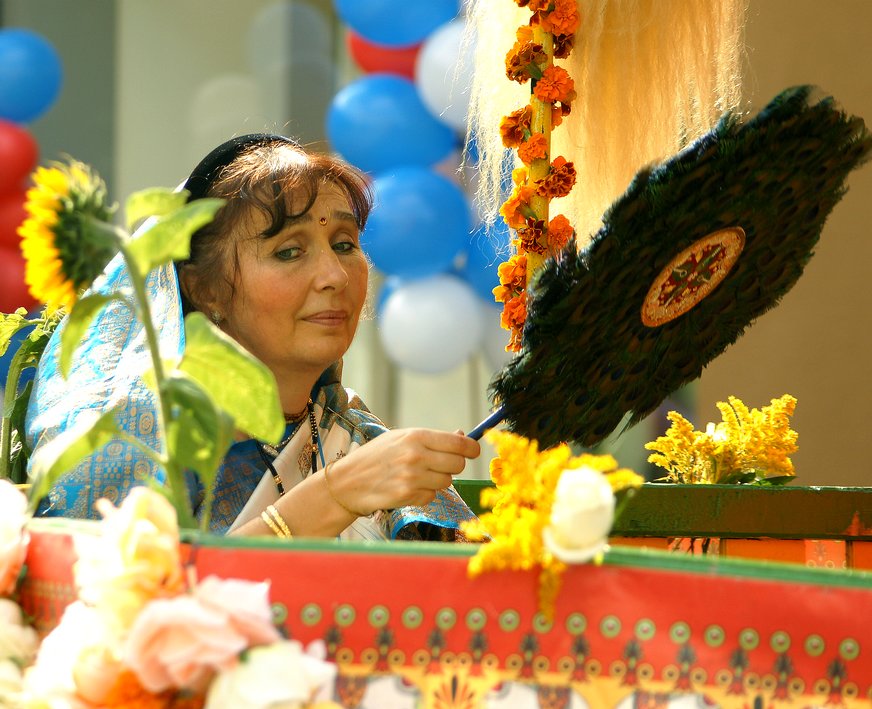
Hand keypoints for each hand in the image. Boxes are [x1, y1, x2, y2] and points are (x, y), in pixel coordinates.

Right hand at [326, 428, 479, 514]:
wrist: (346, 482)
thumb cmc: (375, 457)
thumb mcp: (400, 438)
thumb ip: (432, 439)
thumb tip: (464, 438)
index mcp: (416, 436)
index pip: (459, 444)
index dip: (472, 449)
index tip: (473, 451)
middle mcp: (416, 455)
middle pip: (458, 465)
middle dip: (452, 466)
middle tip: (438, 465)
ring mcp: (412, 477)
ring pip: (447, 482)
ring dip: (437, 481)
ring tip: (417, 476)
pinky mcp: (408, 496)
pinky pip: (431, 497)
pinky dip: (424, 494)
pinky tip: (407, 488)